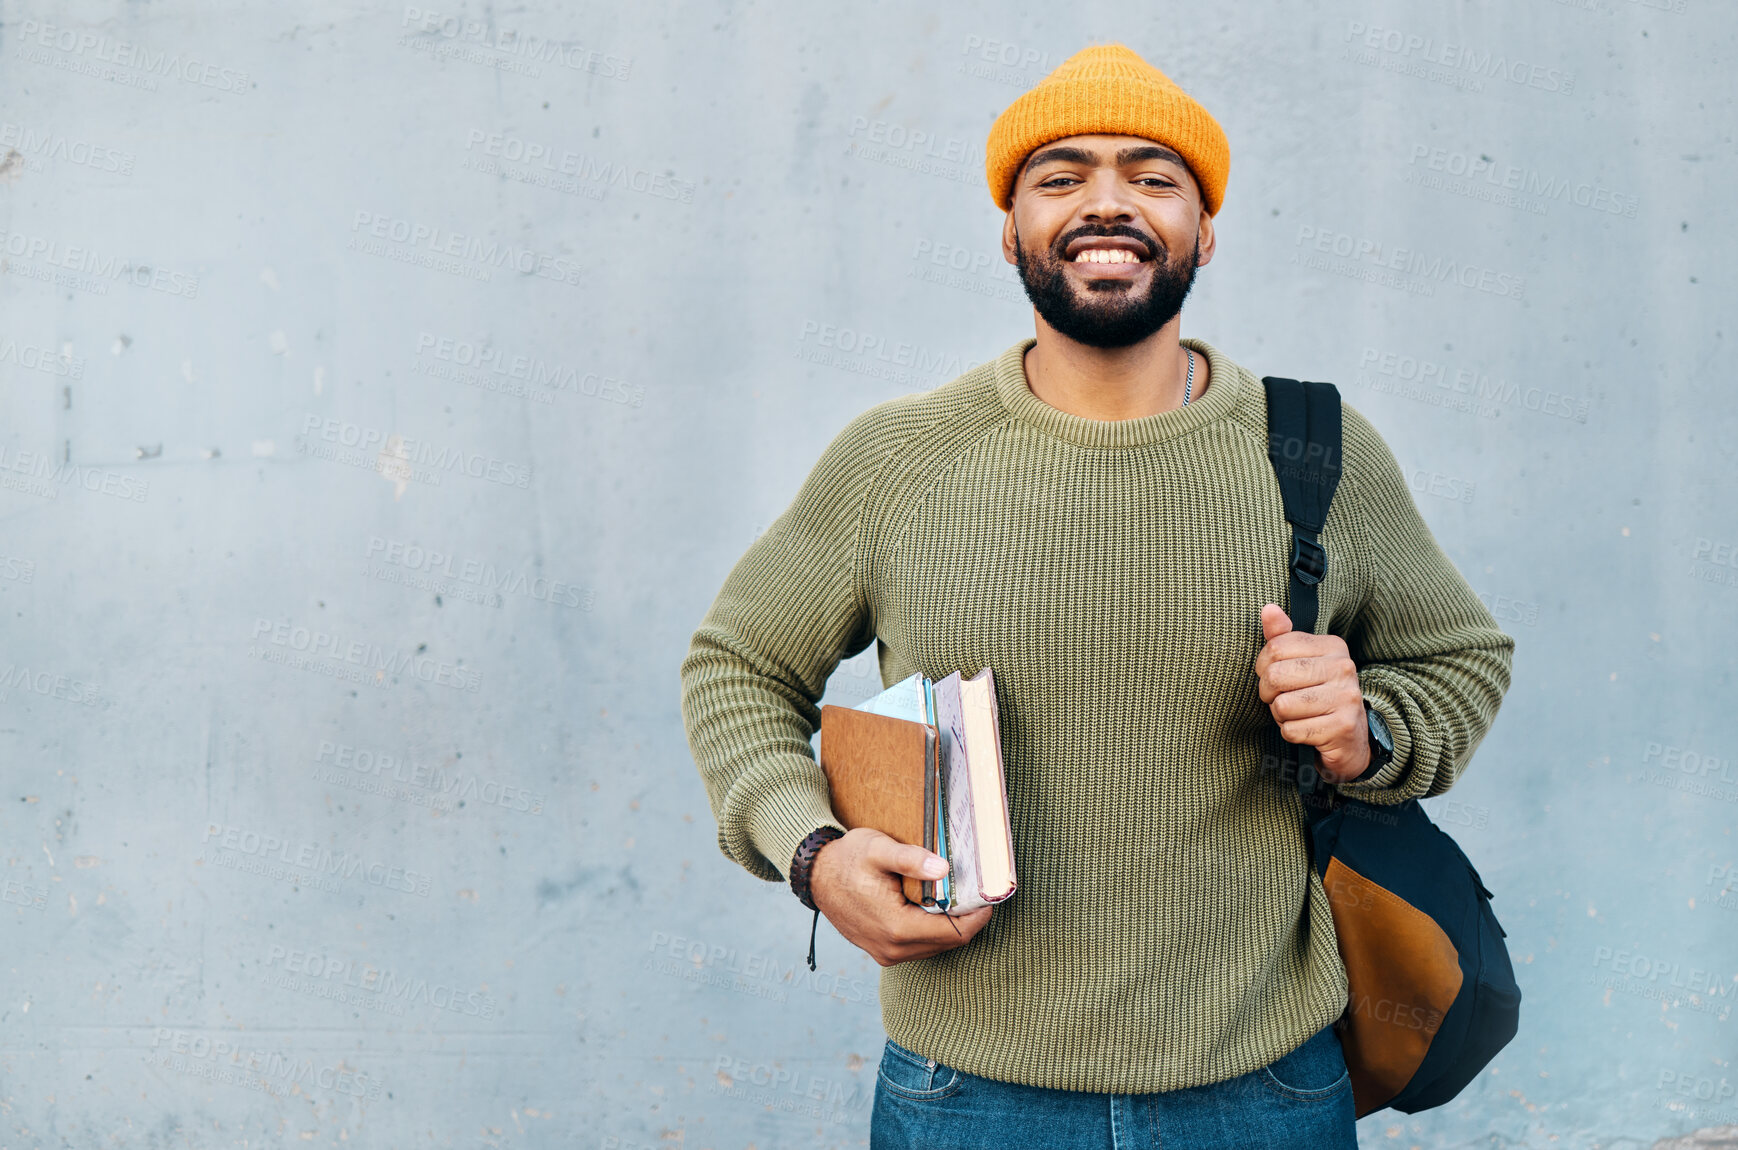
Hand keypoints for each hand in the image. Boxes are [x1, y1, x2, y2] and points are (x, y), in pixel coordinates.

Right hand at [809, 828, 992, 966]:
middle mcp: (893, 949)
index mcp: (896, 927)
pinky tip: (937, 907)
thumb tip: (943, 868)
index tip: (990, 896)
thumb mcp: (878, 849)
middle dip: (968, 920)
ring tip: (962, 898)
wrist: (815, 876)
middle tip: (980, 893)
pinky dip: (934, 930)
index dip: (978, 915)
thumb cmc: (847, 858)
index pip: (954, 932)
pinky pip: (921, 947)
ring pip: (936, 947)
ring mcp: (887, 954)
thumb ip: (910, 859)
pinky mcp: (883, 952)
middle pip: (949, 942)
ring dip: (952, 926)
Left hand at [1254, 603, 1370, 784]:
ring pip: (1282, 705)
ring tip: (1298, 714)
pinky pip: (1292, 730)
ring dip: (1281, 715)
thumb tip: (1268, 609)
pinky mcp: (1342, 727)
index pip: (1276, 647)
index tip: (1273, 676)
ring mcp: (1346, 698)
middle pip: (1276, 675)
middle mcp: (1343, 668)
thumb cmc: (1317, 695)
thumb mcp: (1302, 662)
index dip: (1263, 666)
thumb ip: (1282, 636)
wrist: (1350, 739)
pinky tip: (1307, 729)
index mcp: (1333, 646)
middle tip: (1281, 698)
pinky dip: (1291, 733)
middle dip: (1268, 693)